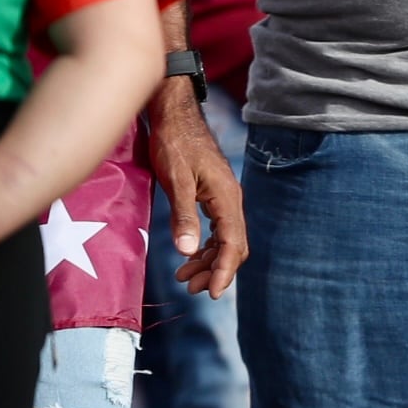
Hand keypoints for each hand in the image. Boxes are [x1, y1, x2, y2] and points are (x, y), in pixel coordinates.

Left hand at [149, 84, 246, 294]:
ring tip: (184, 277)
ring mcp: (224, 198)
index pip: (233, 244)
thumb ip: (183, 216)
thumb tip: (187, 251)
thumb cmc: (174, 142)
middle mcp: (231, 200)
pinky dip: (205, 246)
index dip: (223, 271)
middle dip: (214, 270)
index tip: (210, 293)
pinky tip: (189, 254)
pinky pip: (217, 229)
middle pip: (234, 246)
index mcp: (226, 198)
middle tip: (190, 288)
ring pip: (225, 239)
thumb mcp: (175, 180)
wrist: (175, 114)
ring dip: (208, 260)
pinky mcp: (213, 195)